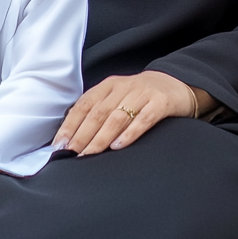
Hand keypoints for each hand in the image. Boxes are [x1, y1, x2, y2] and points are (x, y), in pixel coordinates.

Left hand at [52, 72, 214, 156]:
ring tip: (89, 154)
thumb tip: (73, 138)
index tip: (60, 144)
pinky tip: (118, 146)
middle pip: (98, 112)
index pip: (84, 104)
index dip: (71, 124)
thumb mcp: (119, 97)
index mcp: (109, 86)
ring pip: (117, 116)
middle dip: (82, 134)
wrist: (177, 84)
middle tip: (71, 154)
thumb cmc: (142, 96)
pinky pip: (143, 119)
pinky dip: (129, 133)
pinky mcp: (160, 103)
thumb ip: (100, 112)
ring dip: (101, 137)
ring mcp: (142, 94)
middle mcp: (124, 87)